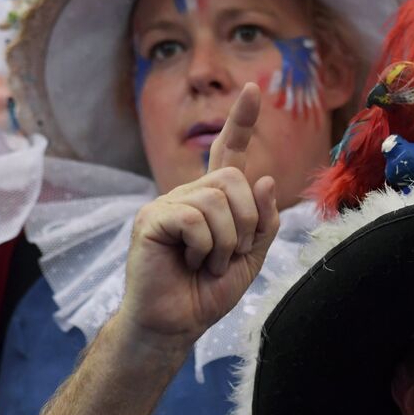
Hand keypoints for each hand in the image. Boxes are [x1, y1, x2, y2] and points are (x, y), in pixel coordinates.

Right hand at [120, 84, 279, 344]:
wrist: (175, 324)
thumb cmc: (208, 292)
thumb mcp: (251, 257)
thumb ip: (263, 221)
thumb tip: (263, 178)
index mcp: (213, 200)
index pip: (229, 153)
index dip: (241, 122)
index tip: (253, 89)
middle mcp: (188, 195)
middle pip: (234, 180)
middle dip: (246, 223)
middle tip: (230, 256)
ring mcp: (166, 204)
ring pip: (217, 200)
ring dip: (226, 242)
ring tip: (209, 264)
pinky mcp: (151, 220)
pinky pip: (194, 218)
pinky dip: (205, 247)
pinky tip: (191, 263)